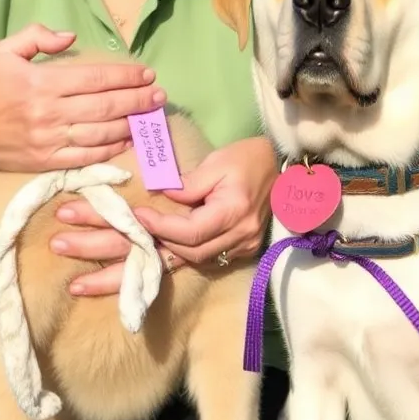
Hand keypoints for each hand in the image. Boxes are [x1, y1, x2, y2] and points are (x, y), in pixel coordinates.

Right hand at [0, 24, 164, 174]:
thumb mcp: (4, 50)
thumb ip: (37, 37)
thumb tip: (70, 36)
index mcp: (40, 84)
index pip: (94, 79)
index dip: (124, 76)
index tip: (146, 73)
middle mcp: (48, 113)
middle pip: (104, 106)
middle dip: (137, 100)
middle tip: (159, 95)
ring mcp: (48, 141)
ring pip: (101, 133)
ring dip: (131, 124)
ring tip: (151, 115)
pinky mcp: (46, 163)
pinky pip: (86, 158)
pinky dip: (111, 150)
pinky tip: (128, 140)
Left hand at [51, 136, 278, 296]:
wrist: (285, 180)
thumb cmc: (251, 162)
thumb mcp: (220, 163)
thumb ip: (189, 183)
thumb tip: (157, 193)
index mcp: (230, 217)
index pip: (186, 230)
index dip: (156, 224)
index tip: (128, 214)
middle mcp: (224, 244)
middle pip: (163, 258)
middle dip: (110, 258)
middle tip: (63, 247)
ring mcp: (219, 255)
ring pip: (162, 272)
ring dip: (117, 277)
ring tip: (75, 284)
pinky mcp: (212, 257)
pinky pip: (171, 271)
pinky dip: (141, 279)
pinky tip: (109, 286)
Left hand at [136, 135, 278, 263]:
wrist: (279, 167)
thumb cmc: (247, 159)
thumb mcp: (215, 162)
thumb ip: (188, 183)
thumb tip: (161, 194)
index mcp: (234, 211)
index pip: (190, 232)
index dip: (161, 226)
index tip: (139, 215)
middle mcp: (242, 235)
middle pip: (193, 252)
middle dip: (164, 241)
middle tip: (141, 226)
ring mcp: (246, 245)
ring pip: (201, 260)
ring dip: (175, 250)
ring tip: (153, 235)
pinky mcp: (246, 249)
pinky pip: (212, 259)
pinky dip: (191, 253)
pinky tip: (175, 241)